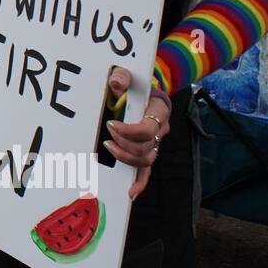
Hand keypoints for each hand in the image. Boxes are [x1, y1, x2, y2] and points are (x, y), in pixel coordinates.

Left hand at [101, 69, 170, 200]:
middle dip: (123, 144)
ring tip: (108, 147)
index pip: (148, 129)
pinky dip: (140, 183)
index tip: (111, 124)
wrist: (140, 91)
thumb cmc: (132, 84)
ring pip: (146, 161)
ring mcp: (155, 144)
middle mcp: (160, 131)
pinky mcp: (146, 152)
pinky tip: (130, 192)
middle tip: (107, 134)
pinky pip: (146, 171)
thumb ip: (121, 77)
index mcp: (158, 112)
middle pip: (146, 148)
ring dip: (125, 158)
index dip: (129, 131)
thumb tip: (115, 84)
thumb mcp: (126, 74)